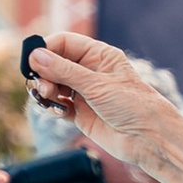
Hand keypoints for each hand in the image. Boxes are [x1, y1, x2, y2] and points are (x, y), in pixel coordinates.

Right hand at [25, 31, 182, 182]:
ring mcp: (84, 93)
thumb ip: (65, 71)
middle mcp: (90, 71)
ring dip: (45, 90)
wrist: (150, 139)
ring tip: (47, 98)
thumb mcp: (97, 85)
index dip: (46, 49)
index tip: (32, 61)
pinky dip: (52, 106)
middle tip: (41, 86)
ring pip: (53, 84)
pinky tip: (57, 111)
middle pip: (54, 63)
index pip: (64, 43)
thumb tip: (36, 56)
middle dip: (43, 73)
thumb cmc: (133, 106)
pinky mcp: (80, 114)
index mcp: (99, 55)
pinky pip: (57, 105)